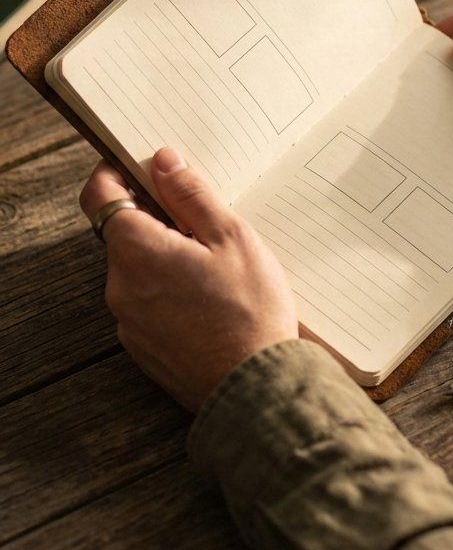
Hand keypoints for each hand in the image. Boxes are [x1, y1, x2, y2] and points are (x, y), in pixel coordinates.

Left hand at [79, 148, 297, 410]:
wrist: (256, 389)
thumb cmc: (251, 312)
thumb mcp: (232, 237)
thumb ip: (191, 195)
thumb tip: (162, 160)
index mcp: (137, 251)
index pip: (99, 195)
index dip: (116, 173)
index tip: (143, 166)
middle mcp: (120, 286)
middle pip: (122, 233)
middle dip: (155, 219)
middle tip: (203, 220)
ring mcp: (128, 321)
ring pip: (137, 270)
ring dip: (165, 257)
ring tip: (216, 266)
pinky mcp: (143, 347)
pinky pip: (147, 303)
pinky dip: (168, 290)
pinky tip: (210, 299)